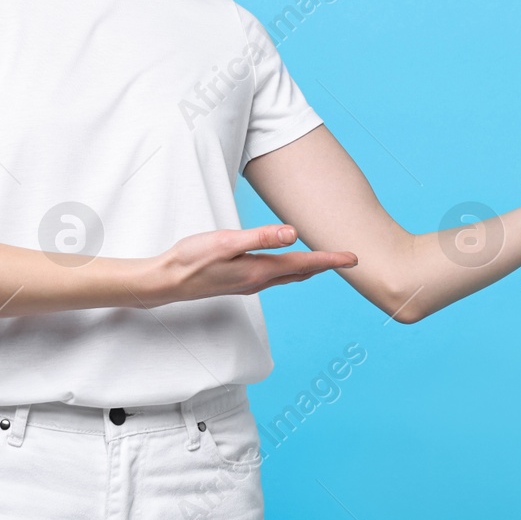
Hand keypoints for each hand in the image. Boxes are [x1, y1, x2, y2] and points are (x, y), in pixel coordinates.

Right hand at [140, 224, 357, 305]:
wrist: (166, 281)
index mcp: (259, 271)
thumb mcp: (226, 242)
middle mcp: (258, 281)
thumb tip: (293, 235)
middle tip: (349, 260)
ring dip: (309, 270)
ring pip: (288, 277)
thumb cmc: (191, 259)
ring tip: (326, 262)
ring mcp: (248, 284)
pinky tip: (287, 266)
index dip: (330, 260)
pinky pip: (274, 277)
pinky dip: (290, 271)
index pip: (303, 265)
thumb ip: (260, 238)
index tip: (354, 258)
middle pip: (301, 274)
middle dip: (326, 266)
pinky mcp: (238, 282)